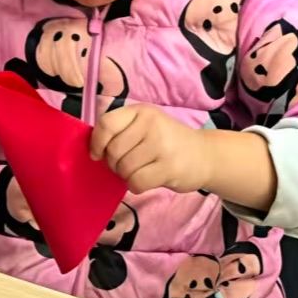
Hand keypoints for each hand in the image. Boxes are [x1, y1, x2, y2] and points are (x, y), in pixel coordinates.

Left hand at [90, 104, 215, 193]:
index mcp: (140, 111)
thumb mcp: (145, 126)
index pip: (106, 124)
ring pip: (124, 168)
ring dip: (126, 176)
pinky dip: (136, 186)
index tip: (97, 154)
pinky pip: (136, 182)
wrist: (205, 155)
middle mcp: (151, 124)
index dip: (97, 142)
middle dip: (114, 164)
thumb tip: (93, 150)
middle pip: (113, 150)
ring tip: (140, 171)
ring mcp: (161, 145)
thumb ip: (122, 132)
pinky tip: (147, 179)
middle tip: (127, 165)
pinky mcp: (169, 167)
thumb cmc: (167, 142)